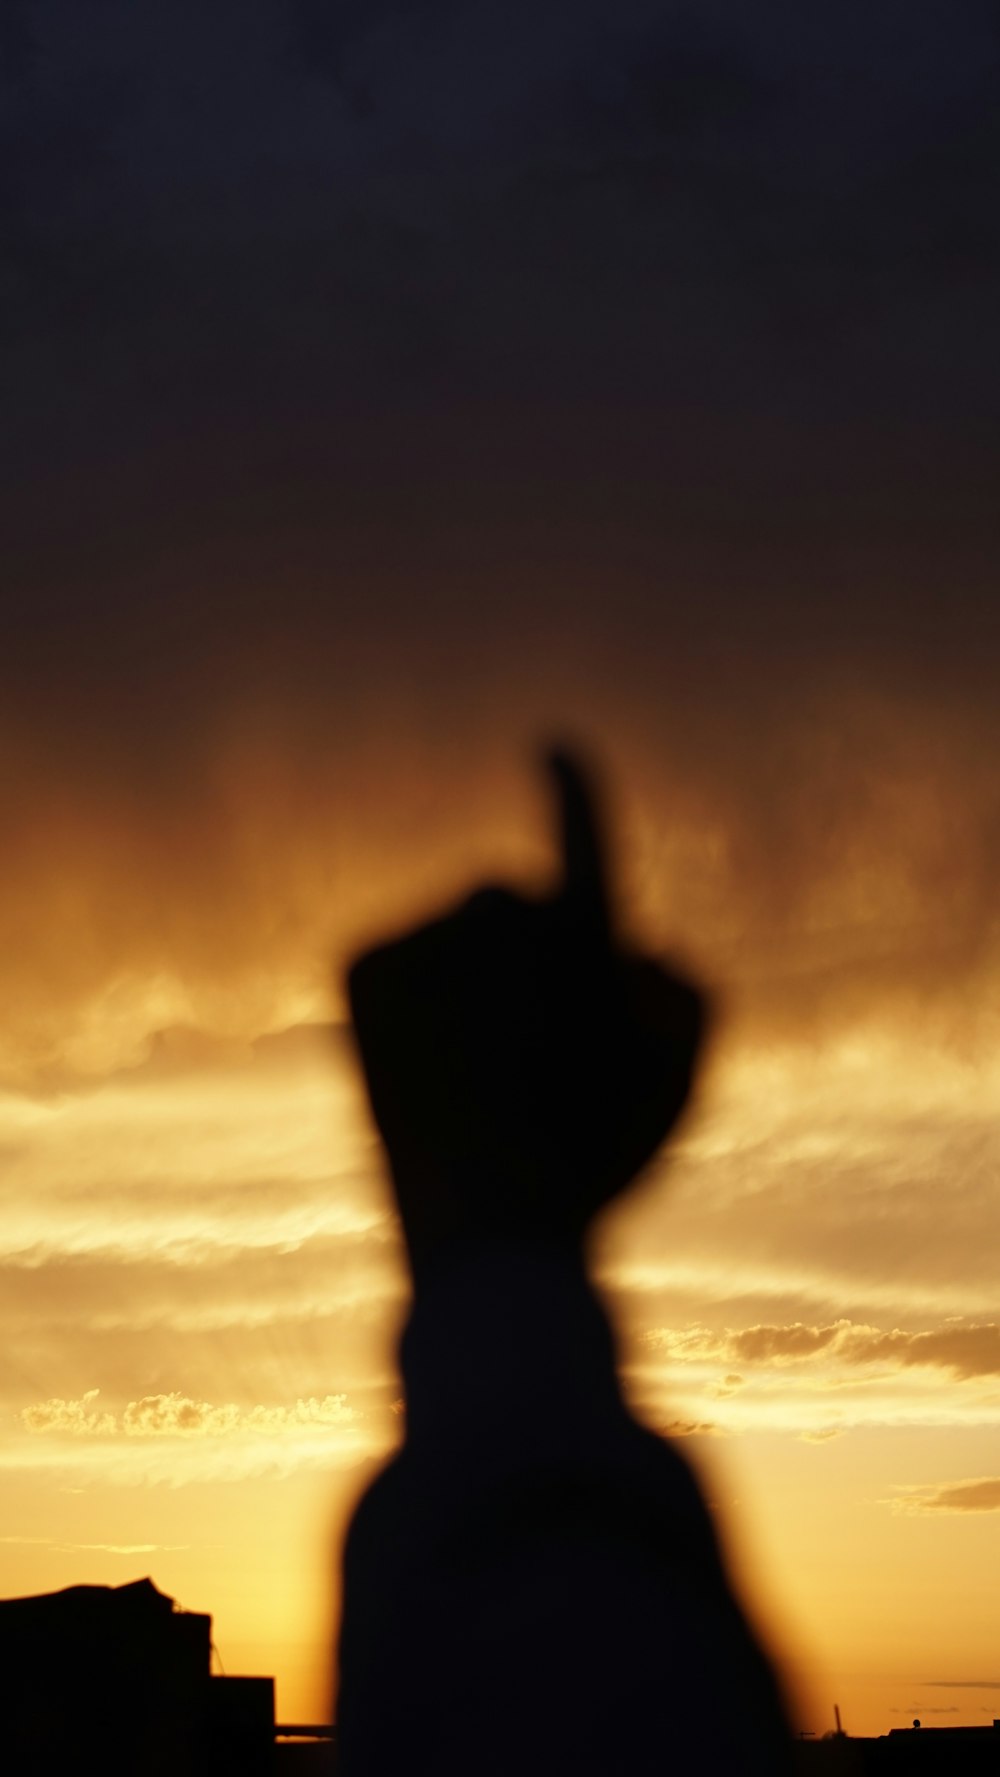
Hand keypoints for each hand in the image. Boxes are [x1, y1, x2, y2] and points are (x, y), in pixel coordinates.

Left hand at [348, 750, 705, 1277]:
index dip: (573, 793)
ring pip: (456, 928)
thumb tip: (636, 950)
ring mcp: (422, 940)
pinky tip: (427, 1062)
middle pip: (514, 900)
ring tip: (474, 1072)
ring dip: (469, 974)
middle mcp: (498, 921)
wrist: (484, 1231)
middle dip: (524, 947)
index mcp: (583, 942)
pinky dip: (416, 992)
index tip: (553, 744)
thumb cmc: (595, 1167)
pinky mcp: (363, 962)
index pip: (581, 841)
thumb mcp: (676, 1086)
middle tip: (526, 1042)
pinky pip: (405, 953)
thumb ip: (680, 996)